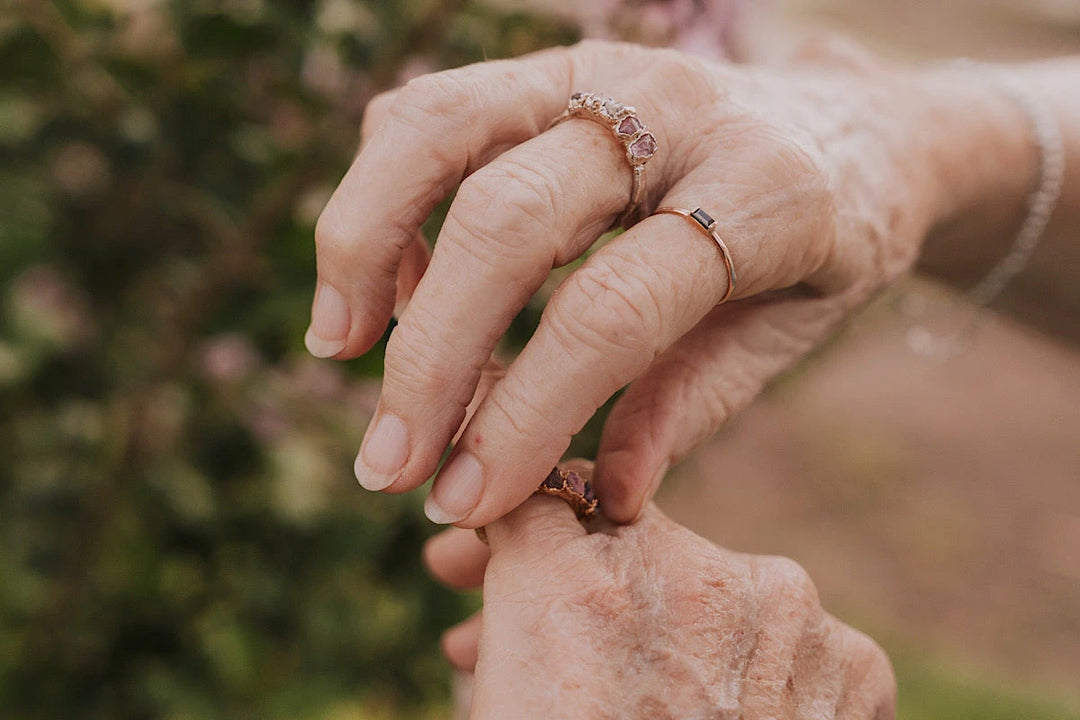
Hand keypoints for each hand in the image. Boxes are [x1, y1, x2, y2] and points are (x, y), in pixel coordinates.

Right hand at [309, 38, 958, 524]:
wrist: (860, 127)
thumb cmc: (826, 246)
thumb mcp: (792, 332)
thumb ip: (691, 403)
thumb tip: (593, 495)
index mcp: (766, 193)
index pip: (612, 311)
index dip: (522, 415)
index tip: (464, 502)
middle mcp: (674, 110)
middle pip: (506, 219)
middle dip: (427, 355)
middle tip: (386, 467)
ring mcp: (602, 73)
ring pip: (436, 128)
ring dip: (363, 243)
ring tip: (337, 346)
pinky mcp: (550, 66)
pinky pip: (433, 110)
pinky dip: (385, 194)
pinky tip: (388, 281)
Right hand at [424, 462, 896, 718]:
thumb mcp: (505, 708)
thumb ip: (511, 620)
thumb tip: (499, 563)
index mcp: (569, 588)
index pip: (543, 495)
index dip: (522, 531)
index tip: (508, 559)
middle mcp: (683, 573)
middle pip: (628, 536)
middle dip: (592, 580)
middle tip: (572, 642)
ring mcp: (781, 610)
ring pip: (712, 581)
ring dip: (682, 626)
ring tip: (655, 701)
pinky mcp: (851, 655)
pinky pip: (789, 631)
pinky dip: (763, 666)